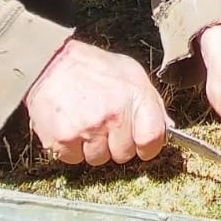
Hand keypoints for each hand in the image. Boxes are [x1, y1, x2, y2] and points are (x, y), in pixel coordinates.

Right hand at [24, 38, 167, 165]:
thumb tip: (168, 128)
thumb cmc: (94, 67)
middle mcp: (113, 115)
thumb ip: (151, 101)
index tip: (141, 144)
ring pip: (98, 159)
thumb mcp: (131, 74)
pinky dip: (71, 148)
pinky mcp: (63, 139)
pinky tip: (71, 125)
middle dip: (117, 143)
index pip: (153, 139)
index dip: (148, 146)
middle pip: (124, 154)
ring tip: (86, 121)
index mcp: (135, 97)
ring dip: (93, 146)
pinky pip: (73, 159)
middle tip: (106, 123)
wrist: (52, 61)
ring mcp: (88, 129)